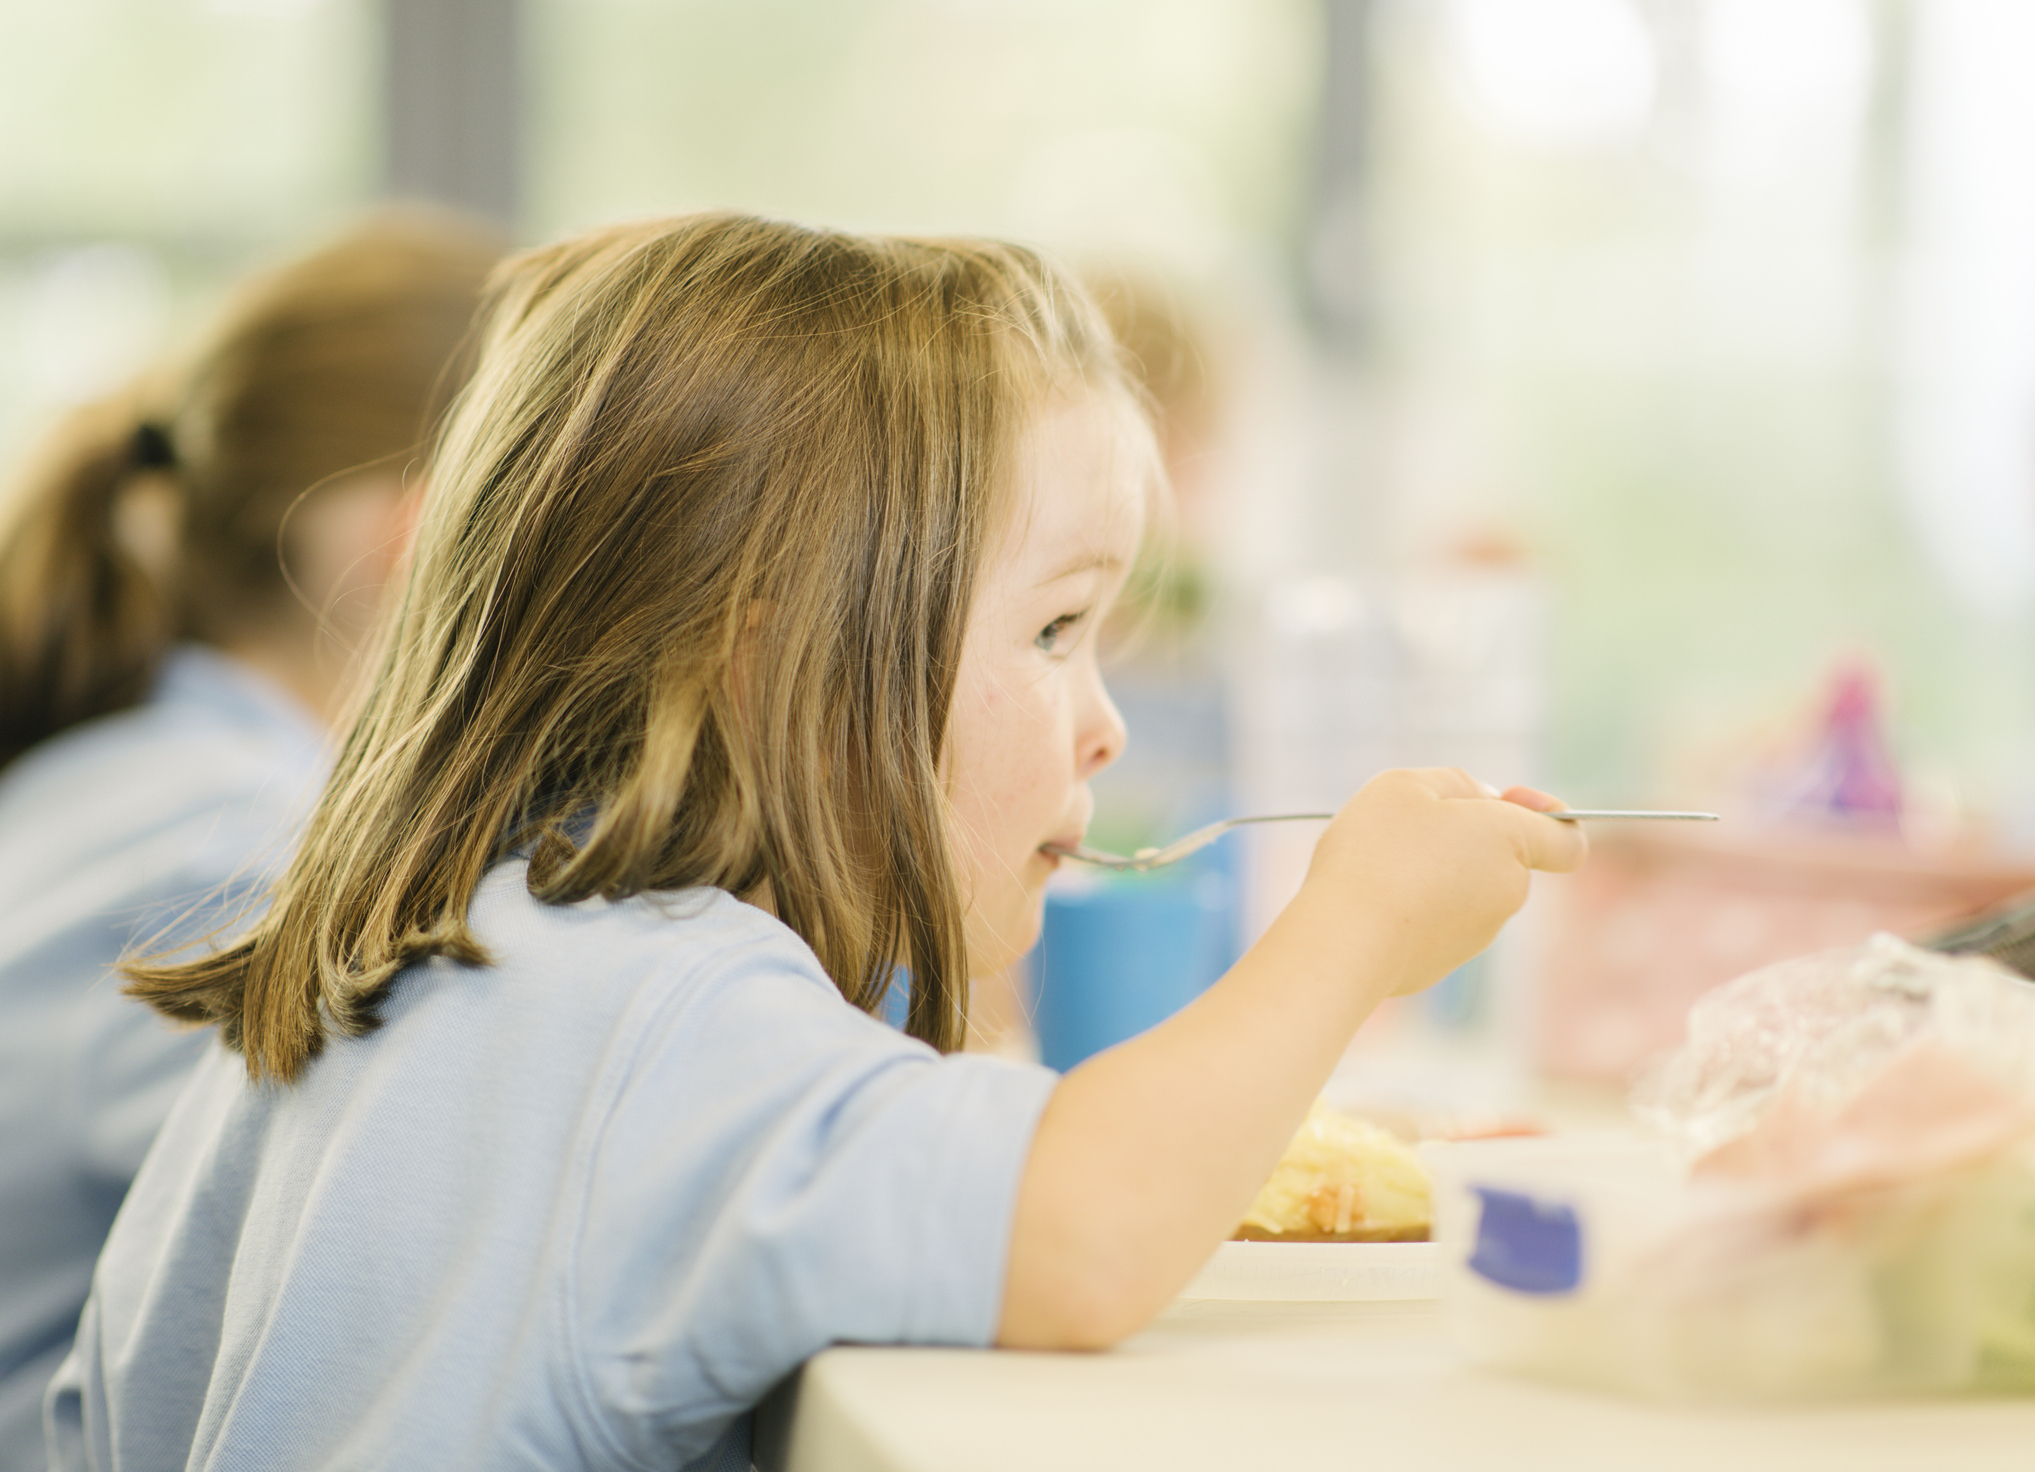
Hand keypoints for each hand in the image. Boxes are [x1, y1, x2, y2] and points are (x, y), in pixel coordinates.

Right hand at [1295, 767, 1586, 997]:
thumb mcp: (1407, 784)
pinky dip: (1412, 908)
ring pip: (1464, 890)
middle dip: (1464, 839)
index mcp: (1510, 841)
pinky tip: (1372, 900)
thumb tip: (1482, 803)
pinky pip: (1434, 923)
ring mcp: (1477, 935)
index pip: (1568, 841)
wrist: (1344, 939)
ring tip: (1379, 865)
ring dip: (1434, 873)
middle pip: (1501, 857)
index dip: (1548, 816)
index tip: (1508, 800)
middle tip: (1408, 826)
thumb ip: (1456, 783)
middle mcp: (1507, 892)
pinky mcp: (1442, 965)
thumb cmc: (1375, 852)